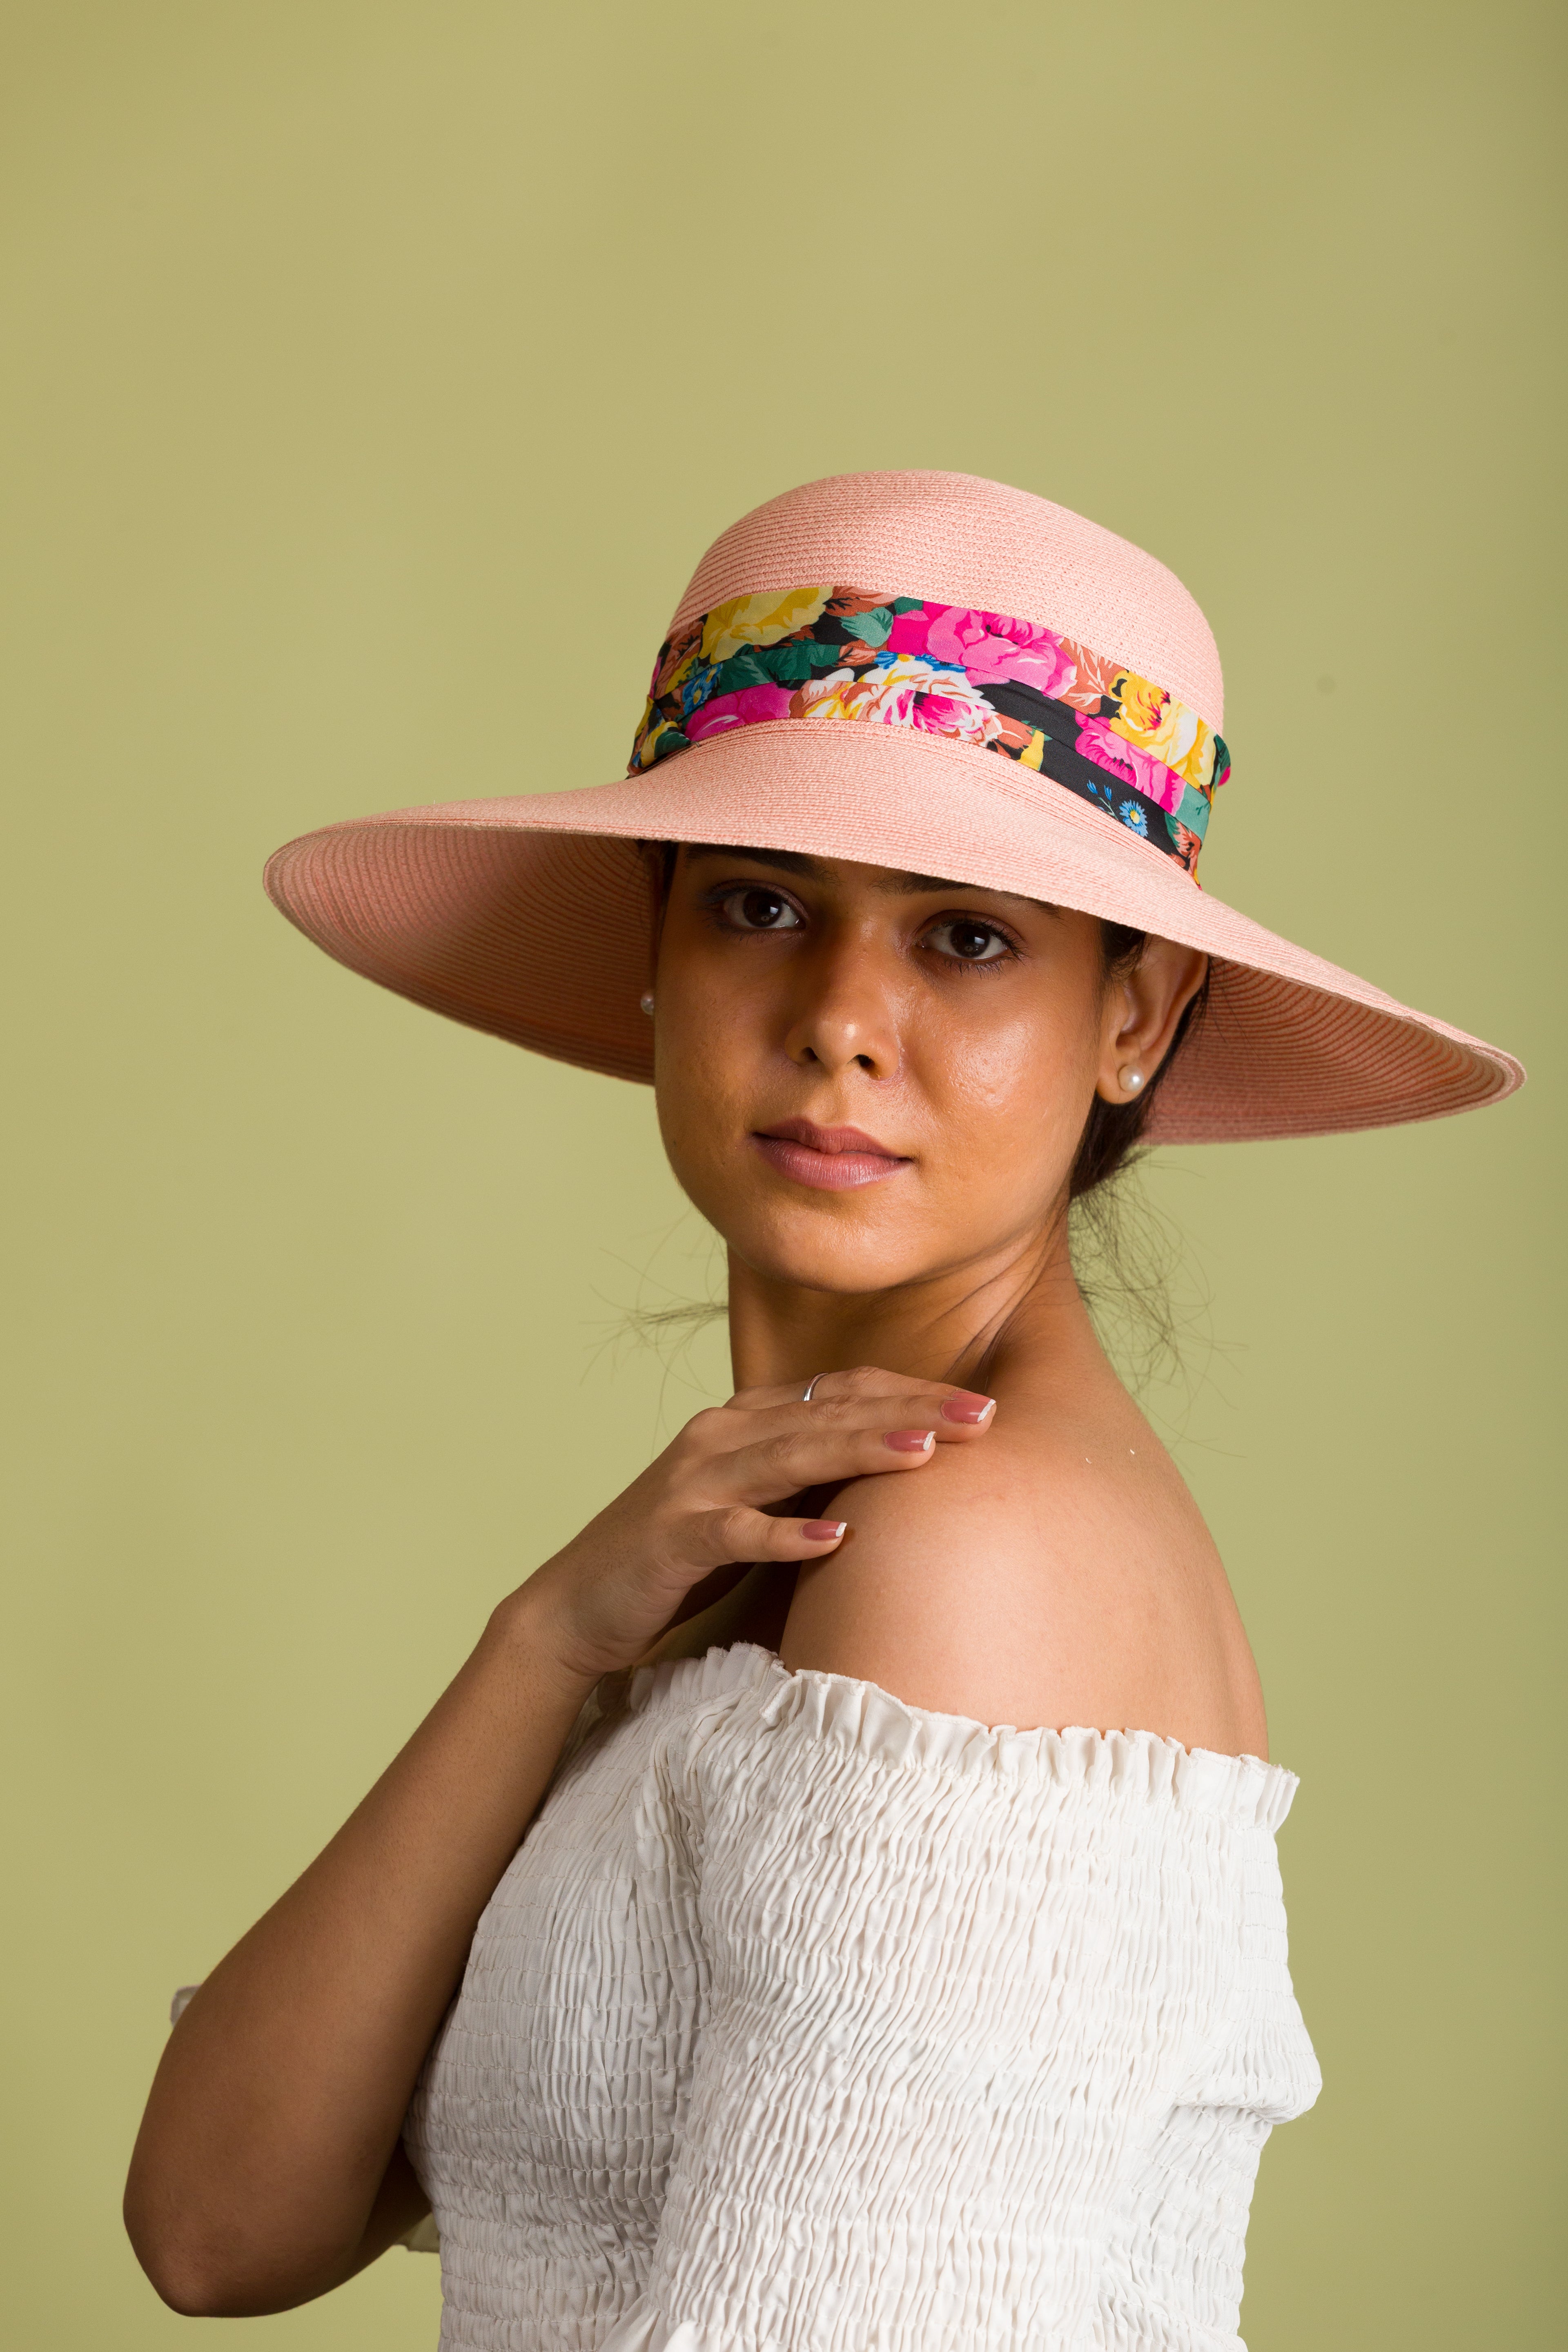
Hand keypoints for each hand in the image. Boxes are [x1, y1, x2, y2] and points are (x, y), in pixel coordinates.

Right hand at [516, 1366, 996, 1683]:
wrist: (579, 1606)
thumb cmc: (684, 1558)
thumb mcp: (760, 1504)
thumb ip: (816, 1480)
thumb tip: (910, 1474)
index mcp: (746, 1422)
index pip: (842, 1392)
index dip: (912, 1392)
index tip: (984, 1408)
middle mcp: (721, 1437)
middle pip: (828, 1413)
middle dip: (910, 1411)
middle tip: (982, 1419)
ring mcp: (693, 1484)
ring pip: (789, 1456)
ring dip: (859, 1451)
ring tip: (925, 1453)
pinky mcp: (671, 1538)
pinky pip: (736, 1532)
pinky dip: (784, 1535)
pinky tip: (834, 1541)